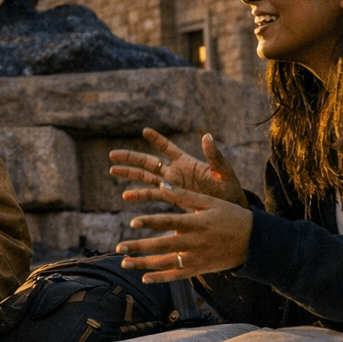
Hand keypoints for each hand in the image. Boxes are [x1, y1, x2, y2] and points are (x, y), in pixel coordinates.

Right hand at [109, 128, 247, 207]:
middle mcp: (176, 171)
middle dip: (131, 158)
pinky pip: (152, 195)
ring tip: (112, 170)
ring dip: (129, 174)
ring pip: (146, 177)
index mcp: (187, 162)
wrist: (230, 210)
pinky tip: (125, 196)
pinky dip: (139, 195)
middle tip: (113, 155)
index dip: (157, 140)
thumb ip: (214, 156)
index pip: (168, 148)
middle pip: (148, 162)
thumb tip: (207, 136)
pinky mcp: (172, 198)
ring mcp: (172, 185)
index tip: (145, 131)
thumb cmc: (229, 190)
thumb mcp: (223, 172)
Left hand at [114, 184, 252, 281]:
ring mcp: (197, 258)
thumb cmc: (231, 216)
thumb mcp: (210, 201)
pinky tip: (145, 278)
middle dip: (140, 247)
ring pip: (167, 263)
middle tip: (119, 247)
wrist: (255, 242)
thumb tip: (162, 185)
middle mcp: (195, 242)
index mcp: (197, 222)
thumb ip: (184, 195)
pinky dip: (161, 278)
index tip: (132, 222)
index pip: (170, 222)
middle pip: (163, 245)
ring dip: (144, 264)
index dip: (151, 222)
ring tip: (125, 263)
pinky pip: (178, 275)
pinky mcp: (200, 268)